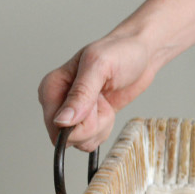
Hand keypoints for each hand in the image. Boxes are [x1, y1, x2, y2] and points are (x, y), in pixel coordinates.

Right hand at [38, 32, 158, 152]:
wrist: (142, 54)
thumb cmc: (121, 52)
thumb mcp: (100, 66)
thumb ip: (81, 94)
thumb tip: (62, 120)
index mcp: (52, 87)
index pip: (55, 124)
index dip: (80, 122)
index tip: (95, 105)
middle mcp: (58, 102)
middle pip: (68, 136)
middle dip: (93, 124)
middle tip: (103, 101)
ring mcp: (72, 112)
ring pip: (80, 141)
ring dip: (101, 126)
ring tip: (106, 101)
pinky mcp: (88, 119)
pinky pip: (91, 139)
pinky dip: (105, 129)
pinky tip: (108, 109)